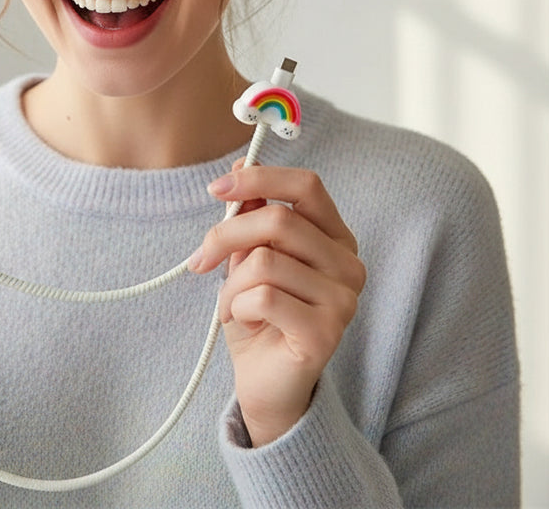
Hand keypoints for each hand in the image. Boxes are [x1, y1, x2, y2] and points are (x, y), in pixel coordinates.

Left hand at [189, 162, 365, 445]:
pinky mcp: (327, 332)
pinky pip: (263, 297)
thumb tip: (238, 168)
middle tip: (200, 259)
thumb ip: (251, 214)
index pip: (307, 186)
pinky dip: (235, 306)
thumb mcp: (248, 255)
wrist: (263, 380)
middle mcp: (348, 264)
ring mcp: (344, 300)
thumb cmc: (257, 312)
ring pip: (265, 261)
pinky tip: (241, 320)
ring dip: (230, 283)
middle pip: (278, 221)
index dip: (259, 178)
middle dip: (225, 236)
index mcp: (334, 237)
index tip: (215, 189)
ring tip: (231, 304)